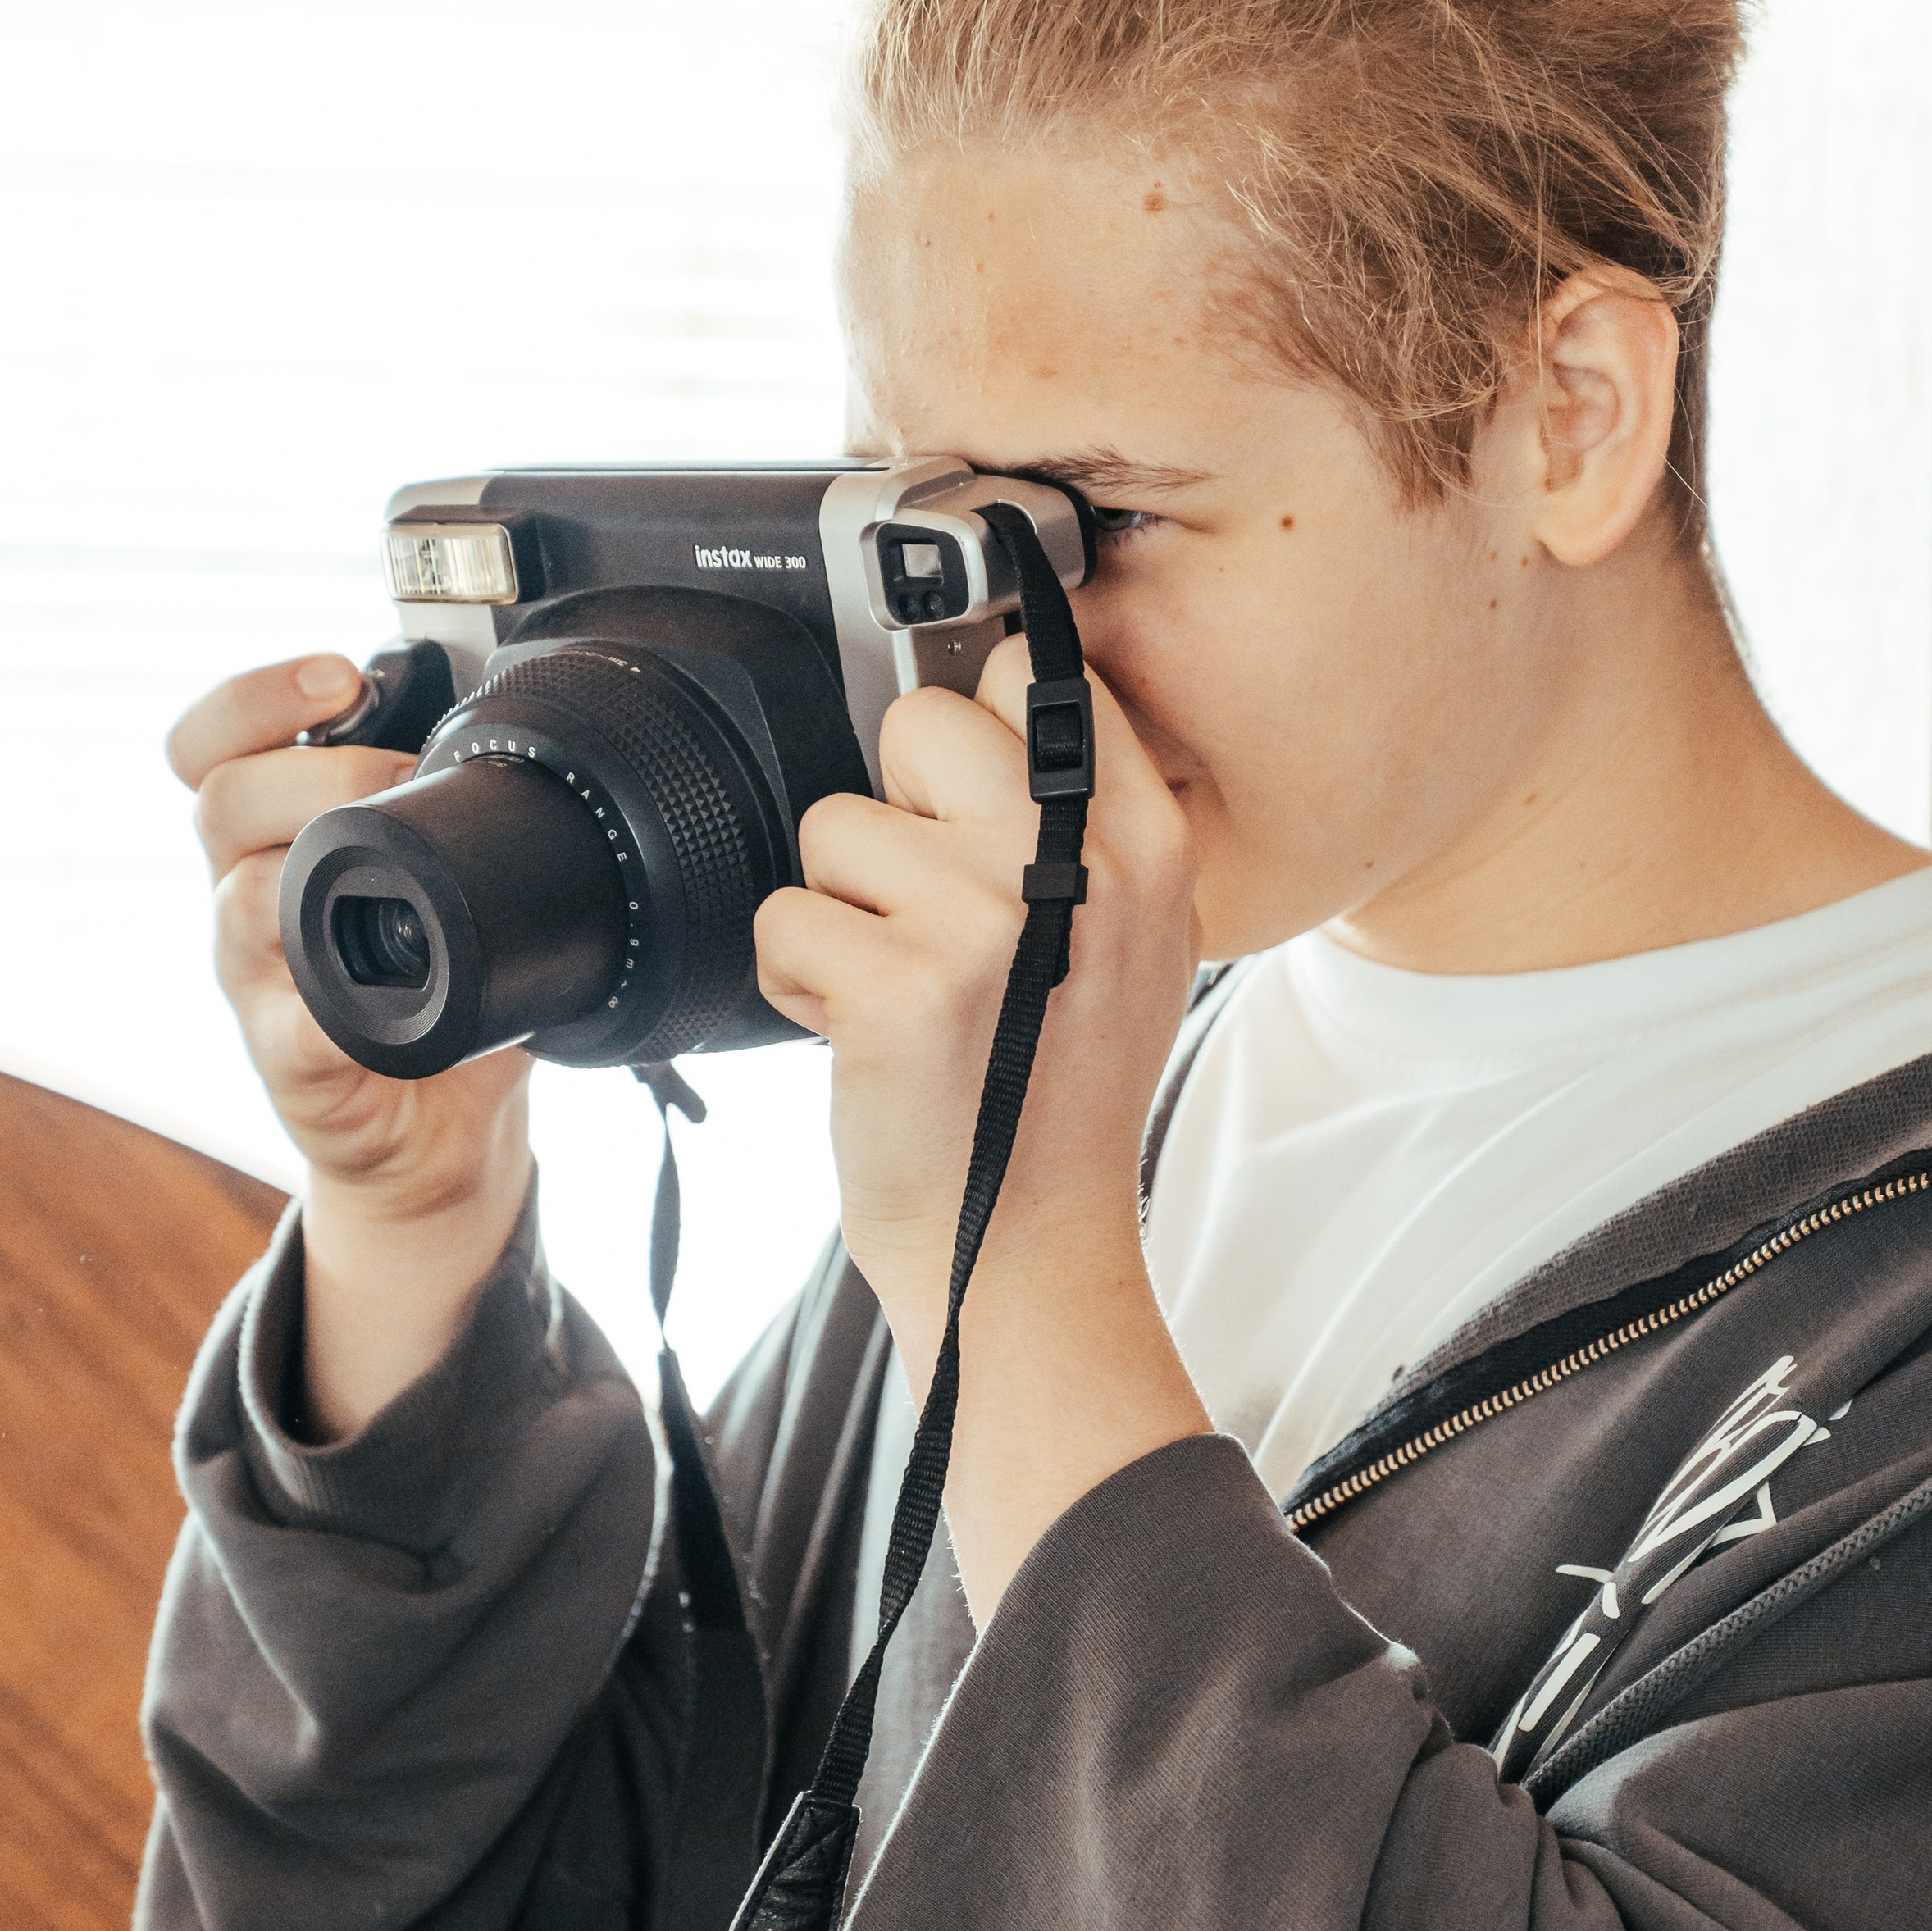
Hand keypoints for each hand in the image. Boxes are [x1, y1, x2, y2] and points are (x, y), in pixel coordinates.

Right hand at [169, 655, 531, 1435]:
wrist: (439, 1128)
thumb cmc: (444, 989)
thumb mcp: (453, 883)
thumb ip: (462, 810)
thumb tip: (533, 731)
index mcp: (275, 839)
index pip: (209, 747)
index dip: (252, 699)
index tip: (337, 675)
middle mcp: (244, 897)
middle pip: (220, 799)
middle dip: (319, 770)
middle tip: (401, 771)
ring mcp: (256, 981)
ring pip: (239, 895)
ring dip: (323, 862)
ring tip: (407, 858)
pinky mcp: (286, 1059)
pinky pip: (289, 1018)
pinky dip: (334, 996)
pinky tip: (383, 979)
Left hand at [755, 639, 1211, 1616]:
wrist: (1025, 1257)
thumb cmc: (1058, 1099)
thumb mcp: (1133, 942)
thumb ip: (1086, 819)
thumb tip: (1004, 689)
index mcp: (1146, 843)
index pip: (1037, 673)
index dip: (978, 730)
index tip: (966, 796)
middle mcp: (1078, 865)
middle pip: (922, 720)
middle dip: (899, 816)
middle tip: (935, 921)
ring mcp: (988, 921)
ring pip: (834, 826)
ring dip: (842, 914)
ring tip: (907, 996)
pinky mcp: (898, 985)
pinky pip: (785, 919)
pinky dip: (799, 985)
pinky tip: (866, 1041)